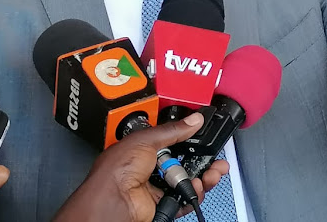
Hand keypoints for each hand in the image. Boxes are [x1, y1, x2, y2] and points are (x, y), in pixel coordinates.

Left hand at [53, 114, 229, 221]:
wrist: (112, 201)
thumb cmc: (116, 170)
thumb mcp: (145, 140)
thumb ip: (172, 130)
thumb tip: (193, 120)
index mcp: (144, 148)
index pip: (173, 140)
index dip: (189, 139)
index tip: (203, 137)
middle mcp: (151, 168)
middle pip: (184, 162)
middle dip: (202, 159)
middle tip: (214, 158)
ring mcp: (157, 187)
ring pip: (188, 181)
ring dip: (203, 176)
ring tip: (211, 173)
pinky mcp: (163, 205)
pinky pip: (184, 199)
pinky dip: (193, 194)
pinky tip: (197, 187)